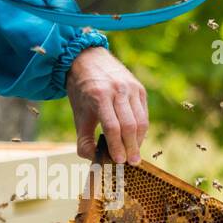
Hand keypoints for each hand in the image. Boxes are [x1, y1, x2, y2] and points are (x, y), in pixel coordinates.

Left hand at [66, 46, 148, 164]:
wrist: (88, 59)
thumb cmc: (82, 91)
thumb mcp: (78, 114)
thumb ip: (84, 139)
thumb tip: (94, 159)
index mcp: (99, 96)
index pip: (112, 126)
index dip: (117, 146)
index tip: (119, 161)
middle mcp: (118, 90)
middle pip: (129, 125)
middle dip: (131, 147)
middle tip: (132, 163)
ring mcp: (131, 88)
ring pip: (141, 120)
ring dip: (139, 141)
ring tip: (135, 154)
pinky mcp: (140, 88)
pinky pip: (144, 113)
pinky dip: (142, 129)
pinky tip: (136, 139)